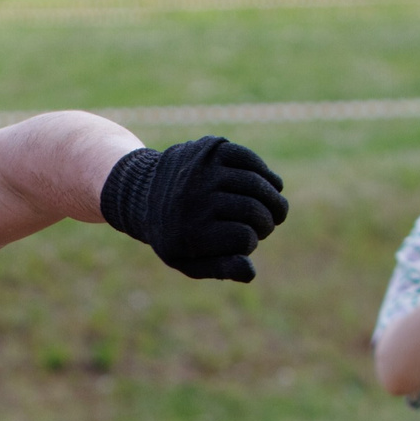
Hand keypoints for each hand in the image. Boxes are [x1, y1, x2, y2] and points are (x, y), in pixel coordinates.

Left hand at [98, 136, 289, 281]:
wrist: (143, 192)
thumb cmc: (172, 232)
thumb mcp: (187, 260)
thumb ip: (219, 269)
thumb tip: (251, 272)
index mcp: (188, 231)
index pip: (245, 238)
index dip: (251, 243)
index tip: (245, 244)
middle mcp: (194, 198)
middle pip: (255, 210)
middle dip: (267, 222)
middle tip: (268, 226)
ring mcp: (203, 169)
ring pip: (257, 184)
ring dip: (274, 199)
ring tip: (277, 209)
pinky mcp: (210, 148)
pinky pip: (251, 160)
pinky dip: (266, 174)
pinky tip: (270, 185)